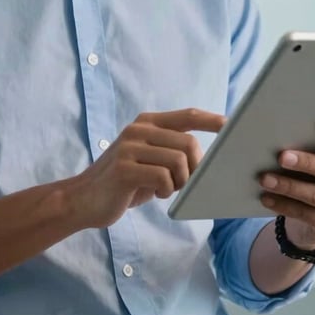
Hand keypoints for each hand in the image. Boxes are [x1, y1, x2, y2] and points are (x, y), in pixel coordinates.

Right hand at [65, 108, 225, 229]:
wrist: (84, 199)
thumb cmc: (124, 183)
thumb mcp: (150, 160)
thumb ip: (173, 152)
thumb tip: (209, 156)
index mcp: (146, 123)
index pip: (187, 115)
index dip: (212, 120)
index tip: (231, 126)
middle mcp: (138, 130)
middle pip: (189, 143)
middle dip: (195, 168)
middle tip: (185, 183)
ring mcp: (129, 148)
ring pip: (178, 161)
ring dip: (180, 182)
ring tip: (167, 189)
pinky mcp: (124, 169)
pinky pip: (163, 178)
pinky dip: (166, 190)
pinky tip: (156, 194)